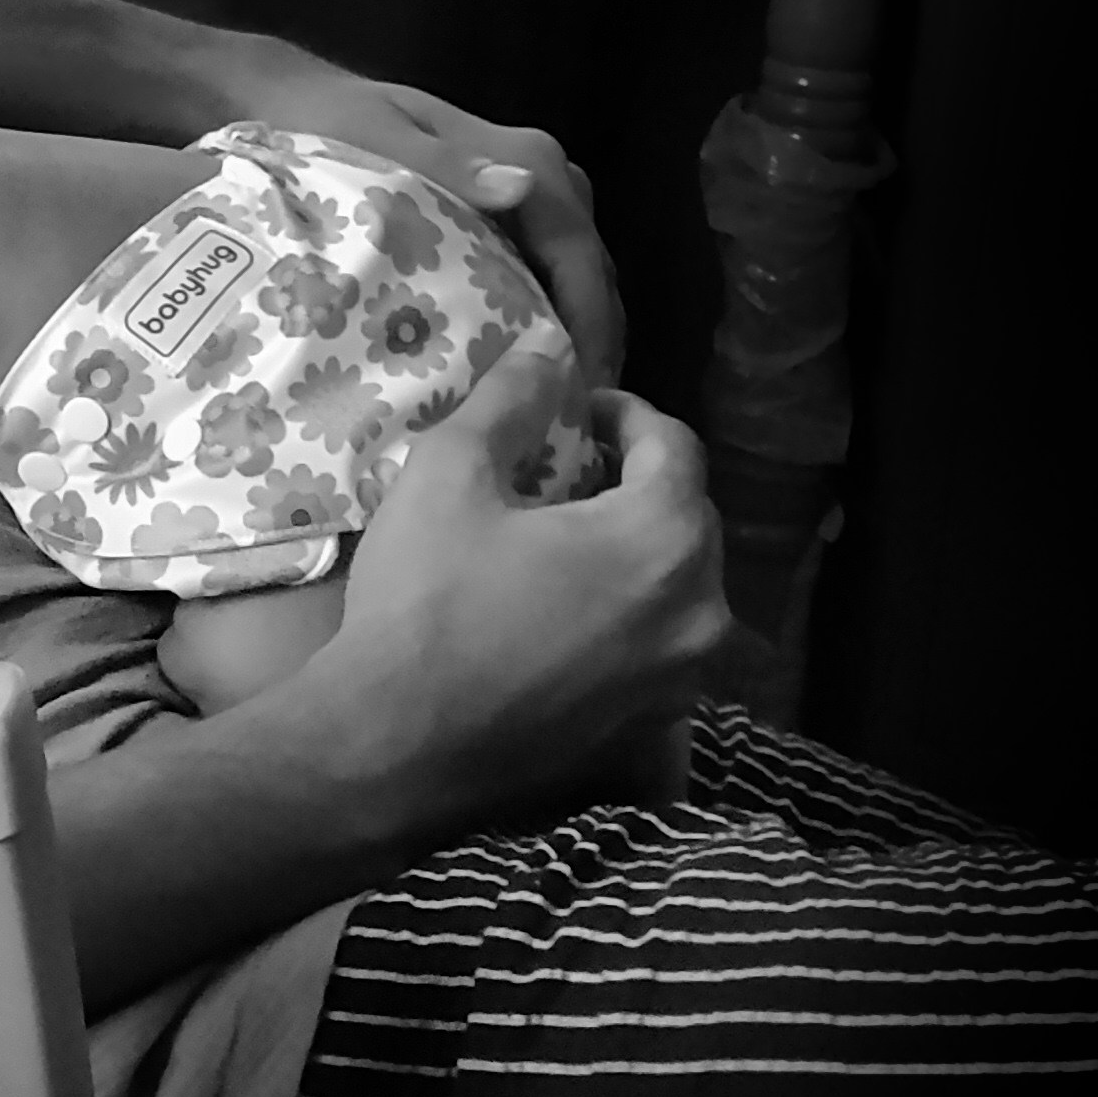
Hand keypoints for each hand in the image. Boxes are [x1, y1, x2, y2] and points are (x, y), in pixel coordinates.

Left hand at [234, 59, 624, 383]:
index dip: (590, 324)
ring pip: (575, 273)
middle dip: (592, 342)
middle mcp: (541, 175)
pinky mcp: (504, 213)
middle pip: (589, 269)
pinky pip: (545, 269)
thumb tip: (520, 188)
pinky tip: (528, 366)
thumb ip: (444, 165)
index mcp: (526, 159)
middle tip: (575, 420)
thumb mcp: (376, 141)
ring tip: (560, 407)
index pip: (579, 253)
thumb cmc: (331, 122)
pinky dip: (548, 315)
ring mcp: (526, 194)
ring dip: (575, 333)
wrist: (293, 100)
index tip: (586, 392)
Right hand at [300, 331, 730, 835]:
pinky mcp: (654, 729)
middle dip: (633, 484)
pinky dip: (624, 622)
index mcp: (664, 537)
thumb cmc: (424, 603)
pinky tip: (559, 621)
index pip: (674, 445)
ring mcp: (683, 680)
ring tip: (560, 548)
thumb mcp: (449, 476)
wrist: (396, 748)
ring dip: (632, 555)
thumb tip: (548, 348)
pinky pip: (658, 650)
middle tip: (561, 475)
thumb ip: (511, 402)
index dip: (623, 414)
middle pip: (688, 517)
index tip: (570, 412)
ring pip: (677, 588)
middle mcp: (701, 610)